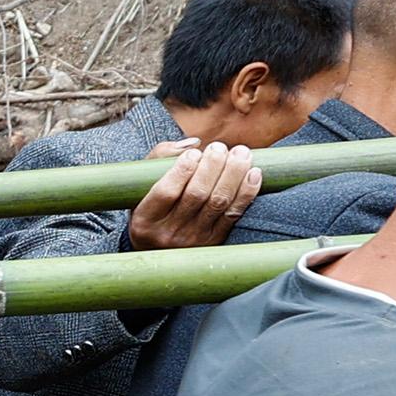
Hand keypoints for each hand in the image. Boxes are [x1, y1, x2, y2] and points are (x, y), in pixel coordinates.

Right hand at [126, 141, 263, 250]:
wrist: (157, 251)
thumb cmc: (150, 207)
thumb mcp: (141, 185)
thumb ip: (161, 157)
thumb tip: (193, 144)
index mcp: (145, 219)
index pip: (166, 192)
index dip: (182, 170)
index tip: (194, 153)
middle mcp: (168, 233)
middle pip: (197, 194)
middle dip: (213, 166)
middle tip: (220, 147)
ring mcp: (193, 239)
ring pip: (218, 202)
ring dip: (234, 174)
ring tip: (241, 153)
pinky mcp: (214, 242)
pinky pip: (234, 215)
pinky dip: (247, 192)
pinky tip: (254, 173)